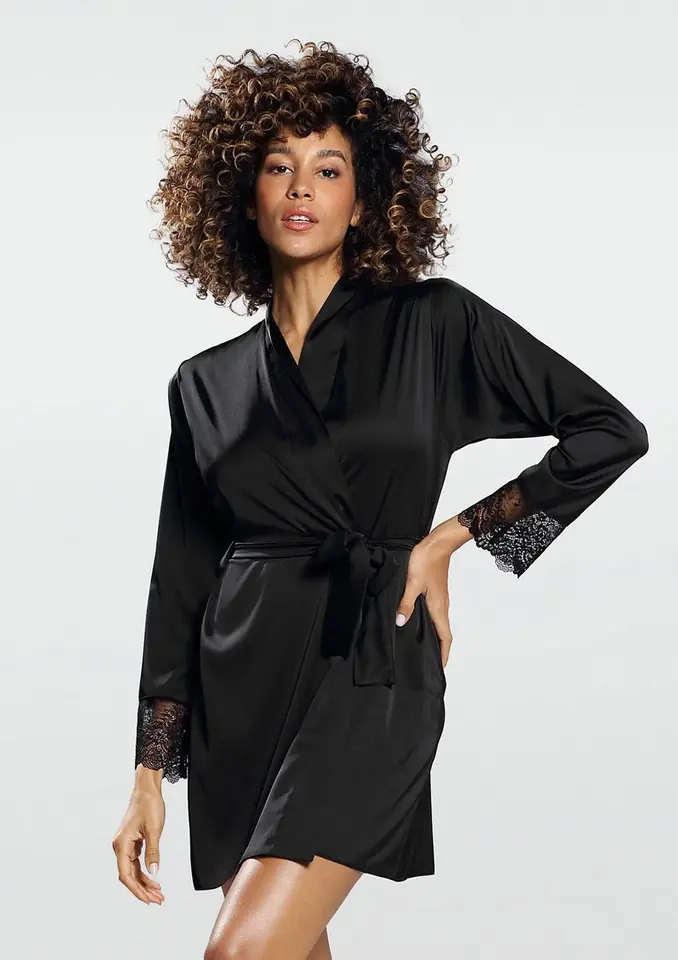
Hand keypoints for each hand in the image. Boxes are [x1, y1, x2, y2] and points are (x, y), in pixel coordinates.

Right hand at [112, 781, 165, 903]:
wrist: (147, 789)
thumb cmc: (149, 805)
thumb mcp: (154, 829)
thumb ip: (153, 852)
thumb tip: (153, 872)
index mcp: (121, 844)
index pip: (126, 875)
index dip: (137, 890)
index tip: (148, 899)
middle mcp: (120, 846)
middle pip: (129, 875)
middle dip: (143, 889)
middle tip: (158, 900)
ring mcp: (125, 845)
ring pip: (132, 870)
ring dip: (144, 882)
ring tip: (158, 893)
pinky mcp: (131, 843)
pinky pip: (136, 863)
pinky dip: (144, 872)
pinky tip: (153, 880)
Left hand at [395, 534, 454, 667]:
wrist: (437, 543)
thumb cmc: (426, 560)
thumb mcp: (413, 583)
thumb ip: (406, 603)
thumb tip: (400, 622)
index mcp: (438, 607)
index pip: (445, 637)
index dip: (444, 653)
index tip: (440, 668)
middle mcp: (442, 606)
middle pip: (444, 634)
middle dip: (439, 650)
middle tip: (430, 663)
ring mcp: (439, 599)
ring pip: (439, 624)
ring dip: (435, 638)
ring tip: (424, 648)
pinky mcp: (435, 593)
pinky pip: (435, 614)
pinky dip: (431, 625)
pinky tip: (419, 624)